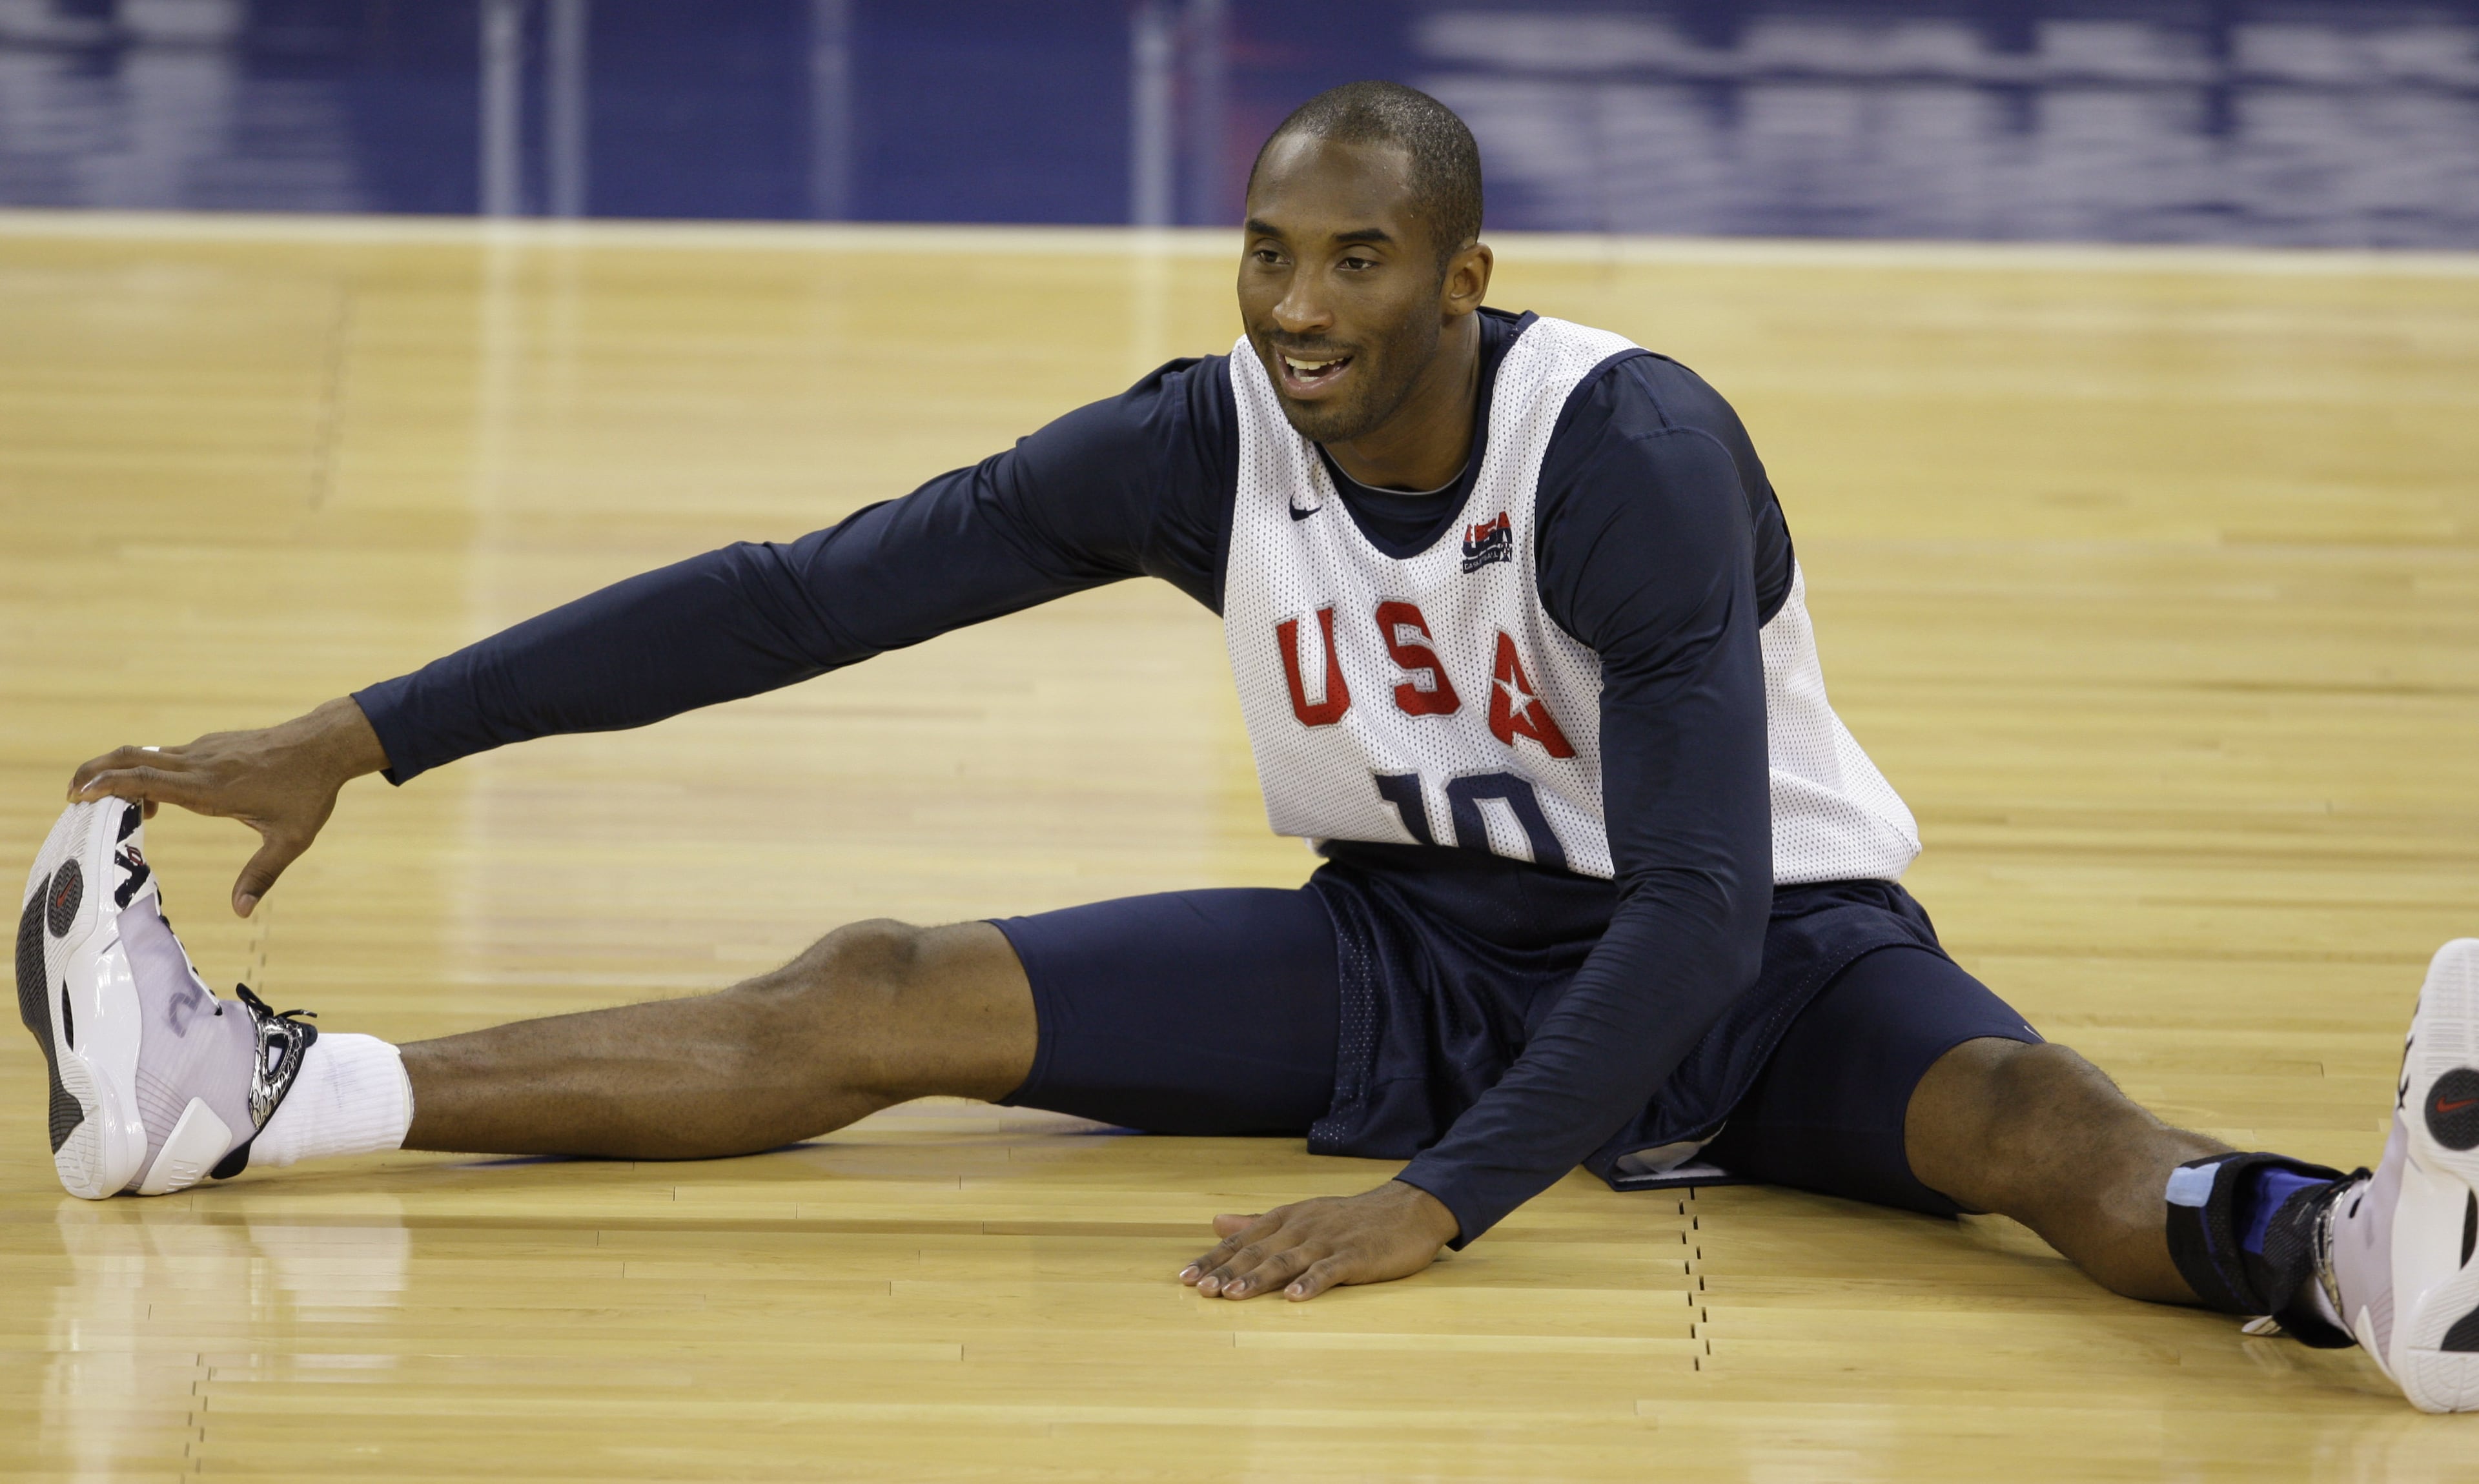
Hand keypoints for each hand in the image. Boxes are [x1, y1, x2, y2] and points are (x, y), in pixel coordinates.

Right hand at [68, 697, 390, 917]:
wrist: (326, 745)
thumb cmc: (310, 792)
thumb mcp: (290, 840)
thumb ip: (262, 875)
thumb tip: (240, 912)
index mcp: (212, 788)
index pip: (147, 780)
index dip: (108, 784)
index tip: (79, 795)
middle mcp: (202, 764)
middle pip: (132, 758)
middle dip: (95, 772)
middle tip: (72, 794)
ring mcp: (205, 750)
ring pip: (147, 755)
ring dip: (119, 773)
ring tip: (103, 802)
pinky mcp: (212, 745)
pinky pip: (168, 756)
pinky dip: (147, 772)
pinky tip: (154, 802)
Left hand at [1179, 1180, 1460, 1300]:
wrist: (1407, 1210)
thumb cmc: (1350, 1219)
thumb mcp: (1301, 1215)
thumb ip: (1257, 1222)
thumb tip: (1216, 1224)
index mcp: (1286, 1219)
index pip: (1242, 1240)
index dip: (1213, 1258)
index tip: (1185, 1277)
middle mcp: (1302, 1227)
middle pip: (1258, 1251)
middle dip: (1226, 1271)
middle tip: (1201, 1289)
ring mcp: (1328, 1241)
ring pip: (1287, 1260)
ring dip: (1258, 1278)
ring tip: (1234, 1296)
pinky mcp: (1354, 1255)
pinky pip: (1329, 1270)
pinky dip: (1310, 1283)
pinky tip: (1294, 1298)